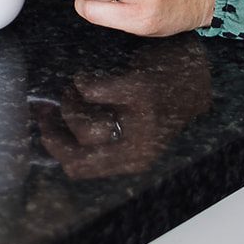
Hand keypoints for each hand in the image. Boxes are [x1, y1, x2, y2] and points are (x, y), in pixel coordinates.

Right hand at [31, 42, 212, 178]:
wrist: (199, 74)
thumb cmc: (162, 102)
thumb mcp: (137, 132)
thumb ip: (106, 141)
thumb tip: (58, 137)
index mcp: (134, 161)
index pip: (79, 169)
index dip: (55, 151)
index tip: (44, 130)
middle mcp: (138, 149)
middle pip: (76, 155)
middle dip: (53, 133)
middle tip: (47, 112)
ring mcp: (140, 122)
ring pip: (83, 125)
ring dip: (69, 105)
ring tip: (72, 92)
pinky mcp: (141, 92)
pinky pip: (94, 90)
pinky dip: (84, 83)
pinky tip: (87, 78)